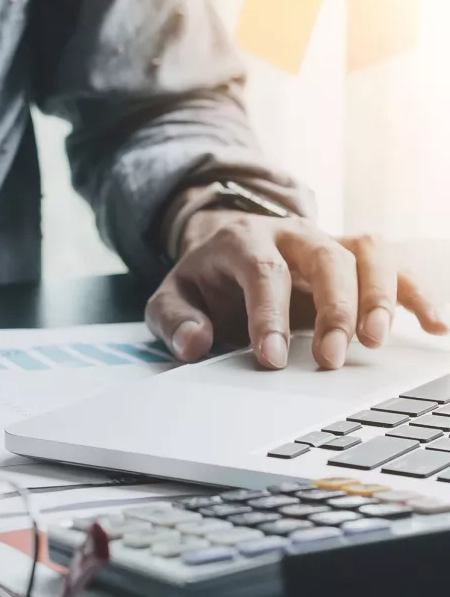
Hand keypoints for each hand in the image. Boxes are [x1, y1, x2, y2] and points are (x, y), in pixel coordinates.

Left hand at [146, 210, 447, 369]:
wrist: (225, 245)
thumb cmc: (206, 278)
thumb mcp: (172, 297)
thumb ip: (174, 319)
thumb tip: (193, 343)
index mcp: (244, 243)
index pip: (264, 272)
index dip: (269, 315)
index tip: (270, 359)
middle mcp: (292, 236)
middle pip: (326, 257)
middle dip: (334, 308)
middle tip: (330, 360)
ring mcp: (327, 242)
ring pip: (367, 251)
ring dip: (380, 295)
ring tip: (377, 342)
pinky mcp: (352, 257)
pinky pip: (394, 264)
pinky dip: (416, 293)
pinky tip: (433, 327)